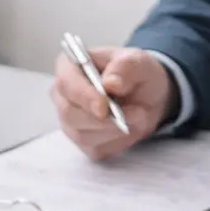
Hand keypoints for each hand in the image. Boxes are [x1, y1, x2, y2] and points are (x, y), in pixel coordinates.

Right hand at [51, 46, 177, 159]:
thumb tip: (110, 83)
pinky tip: (130, 127)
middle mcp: (63, 95)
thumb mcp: (139, 61)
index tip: (104, 108)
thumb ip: (126, 67)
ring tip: (139, 115)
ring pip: (82, 136)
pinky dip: (118, 141)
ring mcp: (69, 121)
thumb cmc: (135, 73)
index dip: (84, 97)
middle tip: (136, 113)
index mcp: (69, 67)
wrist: (146, 96)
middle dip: (103, 119)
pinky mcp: (81, 141)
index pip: (66, 84)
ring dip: (115, 130)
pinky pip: (95, 149)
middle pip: (69, 114)